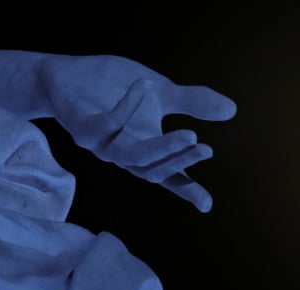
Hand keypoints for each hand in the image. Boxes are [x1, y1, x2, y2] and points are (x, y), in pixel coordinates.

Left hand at [39, 54, 235, 211]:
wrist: (67, 74)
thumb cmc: (116, 88)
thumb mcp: (163, 92)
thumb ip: (193, 102)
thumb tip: (232, 110)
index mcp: (144, 150)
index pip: (168, 175)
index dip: (186, 190)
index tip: (207, 205)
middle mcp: (123, 154)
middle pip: (152, 170)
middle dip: (180, 162)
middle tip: (206, 149)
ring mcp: (102, 145)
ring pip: (133, 157)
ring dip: (162, 149)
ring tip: (190, 134)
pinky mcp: (82, 128)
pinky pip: (106, 124)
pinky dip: (126, 106)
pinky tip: (145, 85)